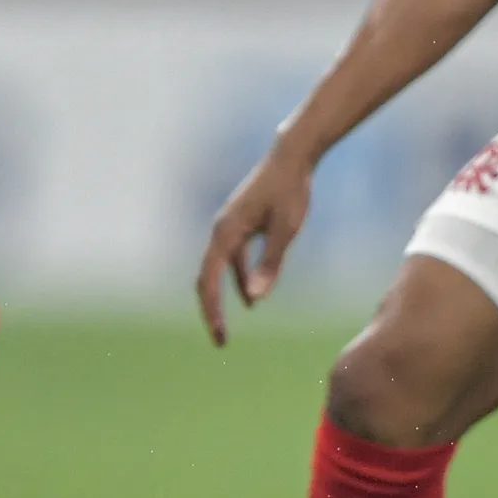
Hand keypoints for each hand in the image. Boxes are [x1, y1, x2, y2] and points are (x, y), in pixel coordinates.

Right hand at [195, 144, 316, 345]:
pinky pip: (231, 259)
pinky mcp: (240, 224)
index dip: (212, 310)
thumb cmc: (290, 192)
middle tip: (220, 339)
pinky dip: (236, 280)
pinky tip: (250, 297)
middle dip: (211, 309)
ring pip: (217, 270)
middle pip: (206, 277)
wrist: (292, 157)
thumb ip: (269, 264)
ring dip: (222, 297)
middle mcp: (221, 230)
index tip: (220, 336)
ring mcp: (229, 227)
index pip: (209, 279)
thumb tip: (254, 300)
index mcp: (226, 232)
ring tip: (228, 326)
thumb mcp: (285, 231)